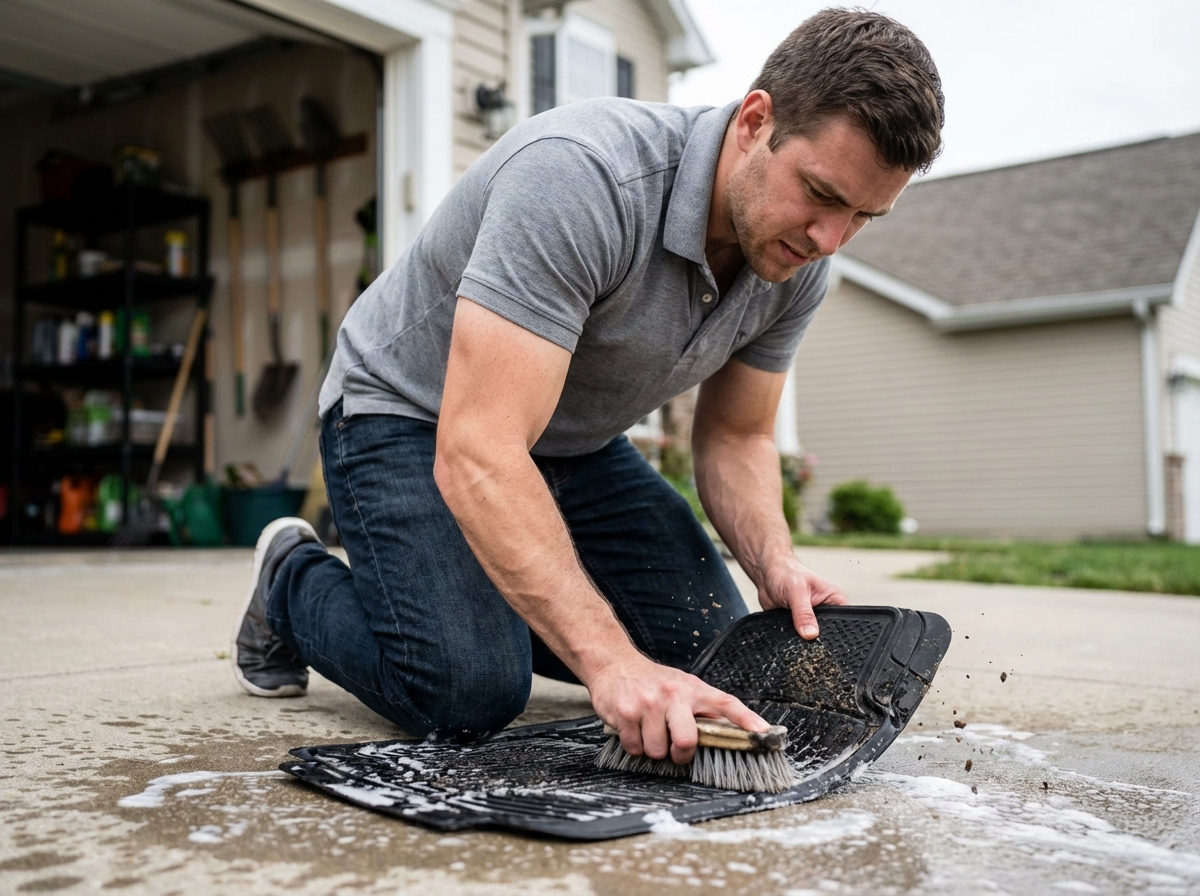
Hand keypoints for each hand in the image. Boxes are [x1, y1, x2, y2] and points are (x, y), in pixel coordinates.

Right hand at [587, 651, 767, 764]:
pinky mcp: (626, 714)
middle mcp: (673, 695)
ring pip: (658, 751)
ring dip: (653, 749)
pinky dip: (634, 746)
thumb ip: (703, 708)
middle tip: (673, 746)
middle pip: (687, 742)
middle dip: (680, 753)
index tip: (765, 733)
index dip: (747, 719)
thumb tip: (731, 731)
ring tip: (649, 729)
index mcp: (692, 689)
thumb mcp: (682, 686)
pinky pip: (635, 749)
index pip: (726, 703)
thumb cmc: (652, 681)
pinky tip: (633, 728)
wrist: (613, 664)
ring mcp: (648, 704)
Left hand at [758, 556, 848, 639]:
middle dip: (815, 637)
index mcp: (835, 600)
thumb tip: (811, 634)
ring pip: (812, 639)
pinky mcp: (799, 627)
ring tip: (792, 626)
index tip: (819, 635)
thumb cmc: (785, 573)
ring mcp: (813, 621)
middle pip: (827, 634)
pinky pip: (799, 639)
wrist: (766, 575)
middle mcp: (826, 612)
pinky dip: (792, 638)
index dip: (834, 631)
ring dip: (801, 637)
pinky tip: (786, 631)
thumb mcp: (796, 591)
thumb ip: (803, 613)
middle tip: (802, 631)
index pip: (843, 622)